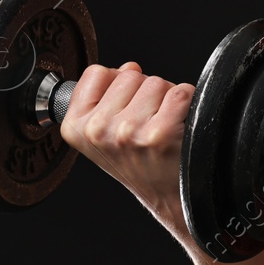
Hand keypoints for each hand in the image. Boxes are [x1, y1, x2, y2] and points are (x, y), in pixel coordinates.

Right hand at [57, 61, 193, 230]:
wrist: (166, 197)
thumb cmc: (139, 164)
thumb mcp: (104, 134)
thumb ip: (107, 96)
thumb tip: (128, 68)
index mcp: (76, 127)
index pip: (97, 73)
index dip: (117, 84)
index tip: (124, 108)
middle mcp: (98, 130)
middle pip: (129, 75)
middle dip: (144, 92)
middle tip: (148, 122)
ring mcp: (128, 132)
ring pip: (156, 82)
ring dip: (166, 98)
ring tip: (162, 126)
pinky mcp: (159, 134)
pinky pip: (180, 92)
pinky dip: (187, 102)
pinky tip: (179, 125)